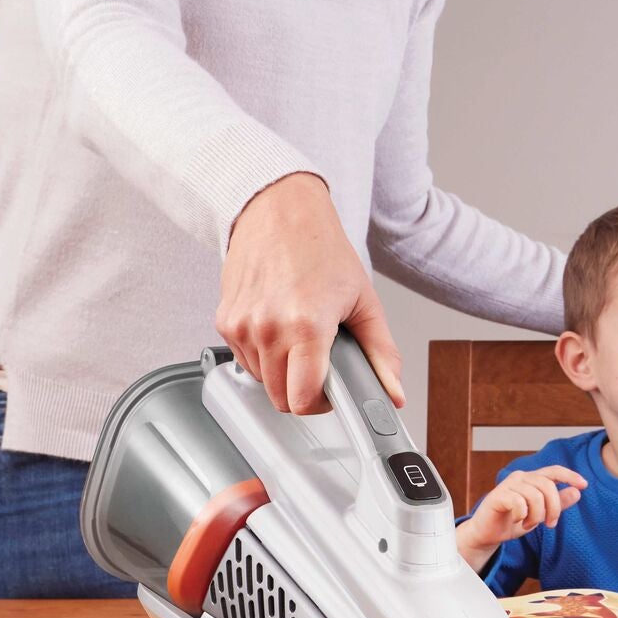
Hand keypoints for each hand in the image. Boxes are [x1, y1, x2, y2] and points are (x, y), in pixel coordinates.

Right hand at [216, 172, 403, 416]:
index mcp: (305, 325)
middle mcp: (267, 328)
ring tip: (300, 339)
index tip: (330, 394)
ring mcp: (241, 326)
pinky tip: (279, 328)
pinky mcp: (225, 322)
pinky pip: (244, 360)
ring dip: (282, 373)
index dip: (320, 405)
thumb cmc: (320, 249)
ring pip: (261, 381)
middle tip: (320, 367)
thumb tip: (393, 391)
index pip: (302, 400)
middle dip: (303, 392)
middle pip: (280, 398)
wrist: (279, 212)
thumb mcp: (363, 300)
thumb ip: (380, 352)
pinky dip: (263, 355)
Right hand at [456, 466, 586, 568]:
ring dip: (536, 516)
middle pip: (548, 486)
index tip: (584, 485)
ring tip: (529, 524)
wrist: (488, 533)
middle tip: (550, 524)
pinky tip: (518, 521)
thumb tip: (577, 492)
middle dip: (554, 508)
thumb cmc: (513, 521)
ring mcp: (508, 484)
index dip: (570, 475)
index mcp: (532, 479)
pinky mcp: (498, 495)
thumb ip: (557, 504)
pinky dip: (523, 516)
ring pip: (535, 496)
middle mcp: (521, 477)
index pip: (554, 471)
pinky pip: (519, 502)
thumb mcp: (540, 515)